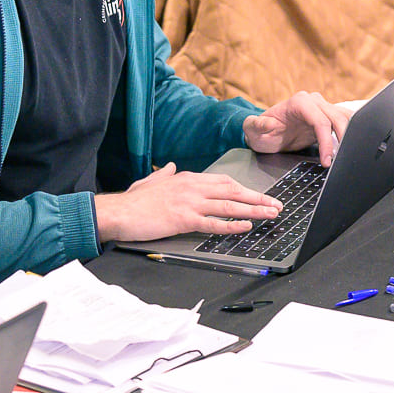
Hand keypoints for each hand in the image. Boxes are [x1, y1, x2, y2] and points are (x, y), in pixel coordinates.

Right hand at [95, 162, 280, 241]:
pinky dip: (232, 224)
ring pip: (229, 205)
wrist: (117, 211)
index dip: (244, 188)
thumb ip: (164, 174)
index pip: (223, 181)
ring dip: (254, 210)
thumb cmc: (132, 201)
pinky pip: (214, 223)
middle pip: (233, 190)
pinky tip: (246, 226)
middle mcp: (192, 187)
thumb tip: (170, 166)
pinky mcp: (183, 220)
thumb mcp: (150, 181)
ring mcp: (189, 203)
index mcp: (186, 178)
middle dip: (257, 197)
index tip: (258, 194)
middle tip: (276, 204)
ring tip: (270, 214)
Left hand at [243, 91, 351, 164]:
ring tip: (347, 156)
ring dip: (350, 136)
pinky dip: (350, 134)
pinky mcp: (327, 118)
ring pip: (345, 118)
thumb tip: (269, 124)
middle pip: (338, 118)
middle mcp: (313, 101)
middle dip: (343, 140)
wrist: (266, 133)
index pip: (321, 121)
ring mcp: (322, 108)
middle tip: (340, 162)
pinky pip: (345, 122)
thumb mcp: (251, 129)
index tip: (326, 160)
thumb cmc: (260, 132)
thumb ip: (256, 125)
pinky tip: (348, 149)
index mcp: (299, 102)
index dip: (326, 141)